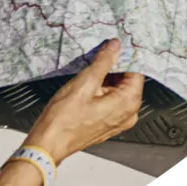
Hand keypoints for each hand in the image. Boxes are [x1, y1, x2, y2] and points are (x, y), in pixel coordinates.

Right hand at [24, 40, 144, 164]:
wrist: (50, 142)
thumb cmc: (65, 117)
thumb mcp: (84, 83)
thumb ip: (103, 62)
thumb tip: (116, 46)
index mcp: (128, 103)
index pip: (137, 71)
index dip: (126, 55)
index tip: (114, 43)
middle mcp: (128, 114)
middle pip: (129, 80)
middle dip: (115, 65)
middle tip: (100, 51)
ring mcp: (118, 120)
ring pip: (119, 89)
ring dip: (107, 76)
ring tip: (91, 65)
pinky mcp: (108, 122)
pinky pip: (112, 99)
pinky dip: (103, 87)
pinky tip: (88, 81)